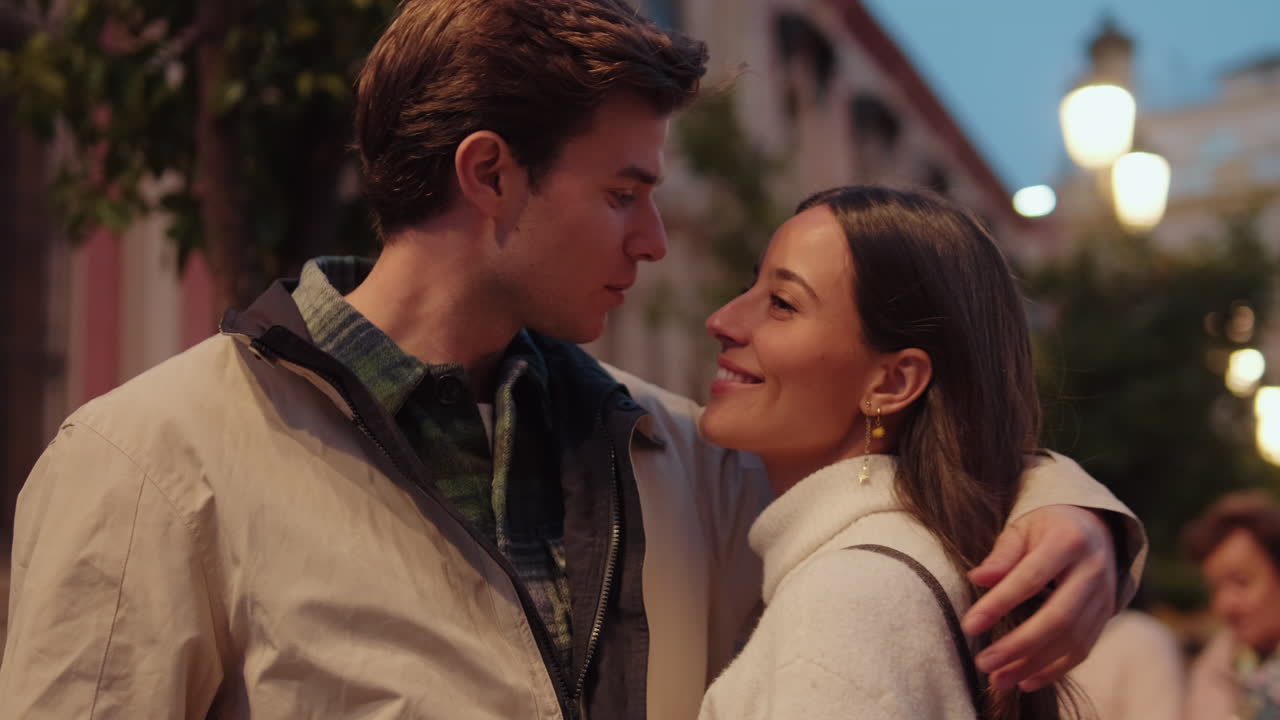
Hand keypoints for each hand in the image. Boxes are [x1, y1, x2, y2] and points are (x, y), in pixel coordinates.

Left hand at [960, 504, 1115, 691]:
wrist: (1096, 529)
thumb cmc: (1047, 528)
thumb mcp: (1023, 529)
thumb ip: (1002, 555)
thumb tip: (977, 579)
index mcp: (1068, 541)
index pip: (1030, 578)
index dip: (999, 604)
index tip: (969, 625)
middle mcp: (1093, 571)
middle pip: (1058, 617)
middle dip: (1018, 645)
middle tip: (983, 663)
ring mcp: (1104, 597)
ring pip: (1071, 640)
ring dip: (1033, 665)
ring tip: (998, 679)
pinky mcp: (1106, 617)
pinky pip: (1082, 650)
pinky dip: (1054, 670)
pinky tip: (1025, 681)